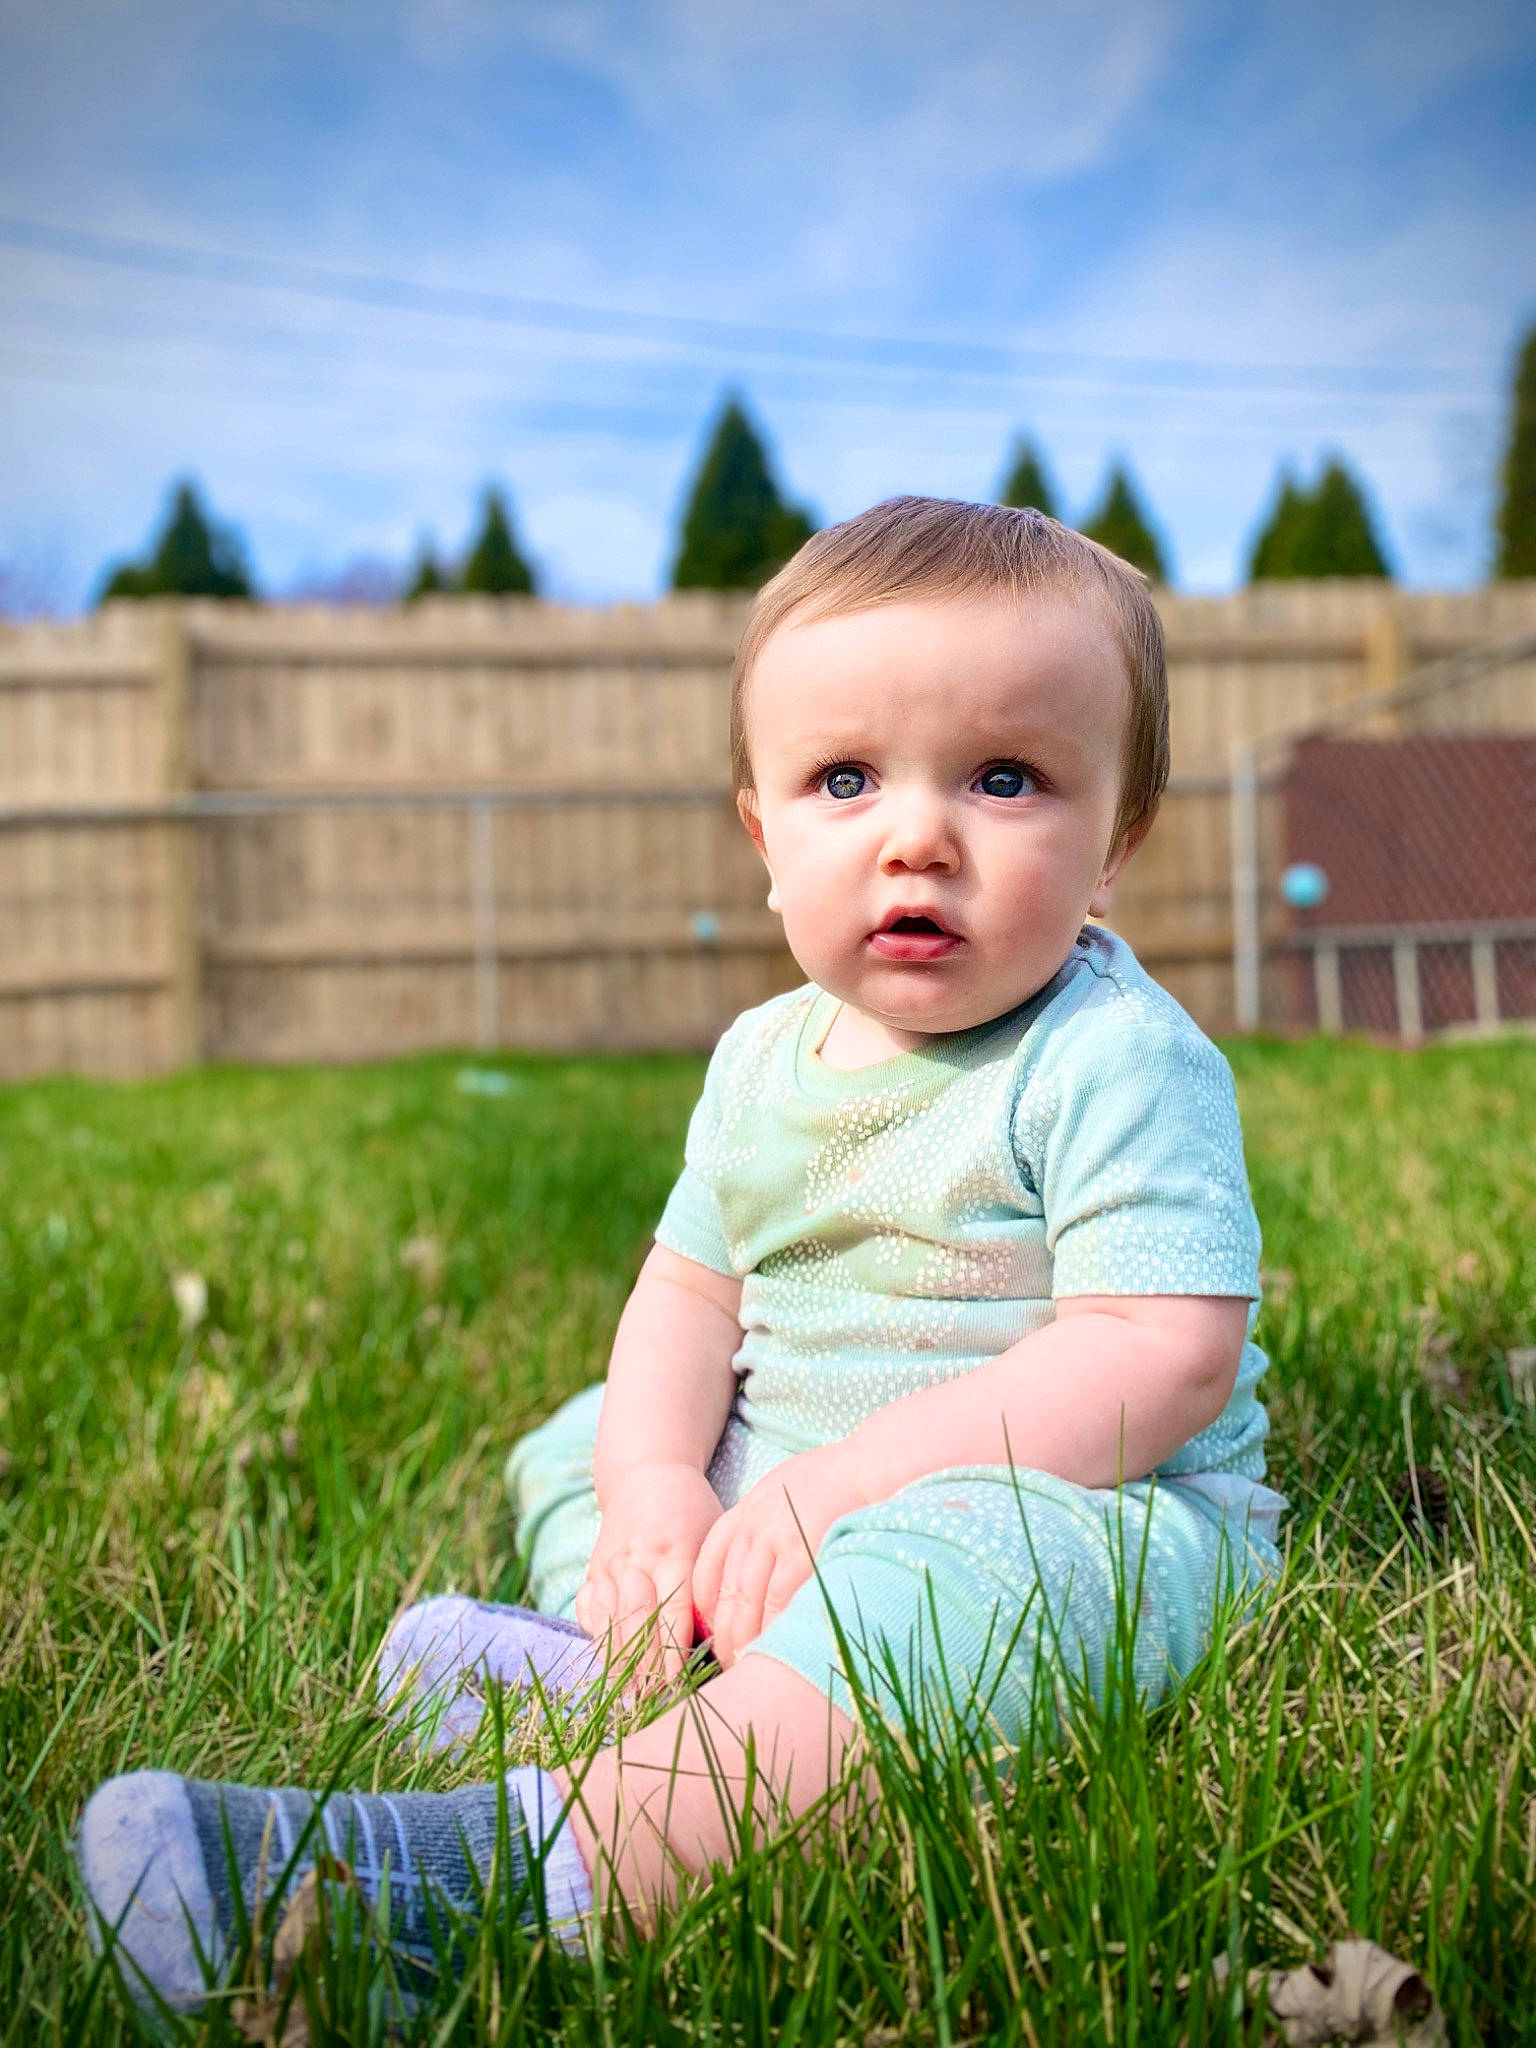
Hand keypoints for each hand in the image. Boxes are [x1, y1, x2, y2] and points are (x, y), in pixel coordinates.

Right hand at [576, 1462, 723, 1684]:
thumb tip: (724, 1637)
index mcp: (676, 1550)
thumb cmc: (693, 1512)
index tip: (679, 1682)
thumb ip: (714, 1581)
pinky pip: (589, 1608)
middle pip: (637, 1618)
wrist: (647, 1473)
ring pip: (610, 1616)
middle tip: (654, 1700)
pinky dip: (596, 1636)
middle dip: (644, 1663)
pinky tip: (607, 1662)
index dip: (673, 1648)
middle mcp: (638, 1558)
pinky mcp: (593, 1568)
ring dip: (618, 1657)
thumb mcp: (714, 1535)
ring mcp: (611, 1563)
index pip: (673, 1607)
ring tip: (629, 1694)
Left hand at [691, 1445, 869, 1667]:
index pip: (709, 1563)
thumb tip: (753, 1567)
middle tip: (728, 1662)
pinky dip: (772, 1630)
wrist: (868, 1467)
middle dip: (723, 1632)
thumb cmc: (833, 1481)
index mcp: (746, 1510)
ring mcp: (777, 1538)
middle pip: (727, 1589)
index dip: (706, 1603)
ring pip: (747, 1600)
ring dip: (743, 1639)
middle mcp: (754, 1524)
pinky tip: (774, 1650)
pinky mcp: (803, 1553)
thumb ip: (760, 1521)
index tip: (711, 1629)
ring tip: (746, 1665)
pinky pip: (778, 1603)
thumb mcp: (781, 1489)